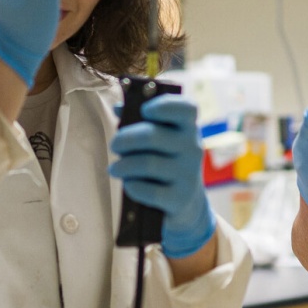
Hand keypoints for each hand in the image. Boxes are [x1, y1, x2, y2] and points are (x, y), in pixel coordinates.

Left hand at [108, 95, 215, 257]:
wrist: (186, 202)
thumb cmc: (166, 161)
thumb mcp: (161, 138)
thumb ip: (140, 120)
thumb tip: (119, 108)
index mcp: (188, 127)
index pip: (186, 108)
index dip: (164, 105)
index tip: (145, 110)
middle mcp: (192, 148)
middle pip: (152, 136)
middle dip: (125, 139)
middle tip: (114, 145)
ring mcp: (189, 174)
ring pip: (146, 164)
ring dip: (123, 165)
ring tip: (115, 168)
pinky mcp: (179, 199)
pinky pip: (148, 190)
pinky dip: (132, 186)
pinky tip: (129, 184)